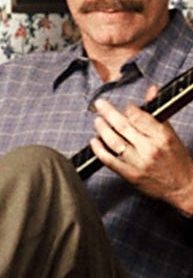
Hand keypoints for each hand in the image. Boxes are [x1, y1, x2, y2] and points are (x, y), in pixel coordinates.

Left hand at [91, 96, 192, 213]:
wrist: (183, 187)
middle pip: (123, 126)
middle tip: (99, 104)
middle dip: (108, 113)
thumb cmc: (176, 159)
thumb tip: (151, 89)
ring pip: (114, 142)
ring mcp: (139, 163)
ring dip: (102, 129)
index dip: (128, 109)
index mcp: (161, 136)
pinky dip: (99, 150)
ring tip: (97, 121)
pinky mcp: (130, 175)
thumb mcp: (170, 134)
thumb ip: (156, 113)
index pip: (138, 116)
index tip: (125, 107)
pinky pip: (110, 161)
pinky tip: (94, 142)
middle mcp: (150, 149)